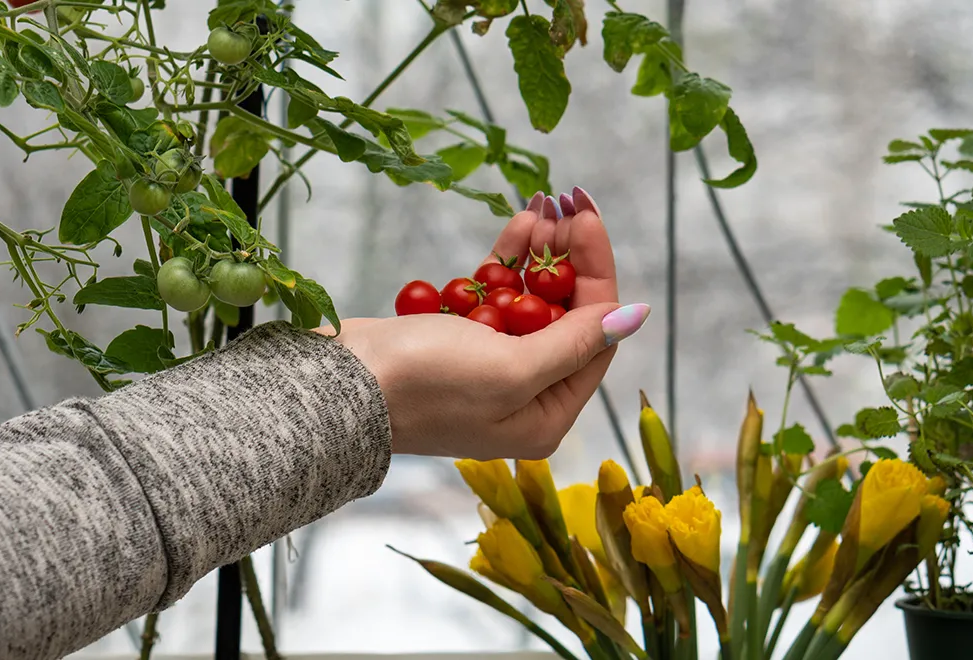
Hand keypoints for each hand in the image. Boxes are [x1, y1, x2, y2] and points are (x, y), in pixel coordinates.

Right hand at [322, 188, 649, 459]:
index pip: (594, 334)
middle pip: (565, 314)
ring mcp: (490, 367)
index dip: (596, 271)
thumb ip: (576, 342)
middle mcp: (525, 395)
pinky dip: (506, 263)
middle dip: (568, 257)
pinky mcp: (459, 342)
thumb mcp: (513, 368)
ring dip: (540, 253)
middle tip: (565, 202)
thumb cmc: (426, 384)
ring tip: (541, 206)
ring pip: (531, 299)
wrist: (338, 386)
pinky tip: (519, 224)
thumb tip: (635, 317)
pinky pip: (496, 297)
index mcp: (546, 415)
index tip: (588, 217)